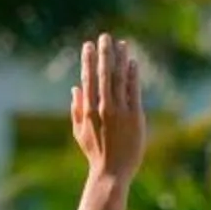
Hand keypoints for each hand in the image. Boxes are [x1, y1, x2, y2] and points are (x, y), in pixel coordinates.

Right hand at [70, 33, 146, 182]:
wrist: (111, 172)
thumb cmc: (95, 153)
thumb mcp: (79, 131)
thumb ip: (76, 109)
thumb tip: (75, 88)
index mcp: (88, 109)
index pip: (88, 79)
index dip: (88, 60)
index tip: (88, 45)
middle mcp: (103, 107)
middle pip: (103, 74)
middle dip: (104, 53)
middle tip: (105, 36)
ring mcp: (119, 111)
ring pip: (119, 79)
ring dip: (121, 59)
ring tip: (122, 44)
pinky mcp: (135, 117)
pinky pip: (134, 92)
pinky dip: (133, 76)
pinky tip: (133, 63)